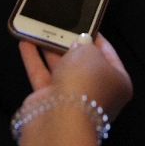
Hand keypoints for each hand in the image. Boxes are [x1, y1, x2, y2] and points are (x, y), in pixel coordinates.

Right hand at [18, 34, 132, 119]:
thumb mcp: (90, 53)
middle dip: (71, 45)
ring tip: (41, 31)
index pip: (109, 55)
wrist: (61, 119)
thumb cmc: (85, 82)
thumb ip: (85, 44)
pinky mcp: (50, 102)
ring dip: (50, 50)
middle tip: (62, 28)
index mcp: (118, 82)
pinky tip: (26, 43)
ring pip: (61, 69)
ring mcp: (72, 99)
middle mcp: (97, 92)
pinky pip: (43, 76)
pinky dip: (35, 60)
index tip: (86, 26)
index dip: (97, 39)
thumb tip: (80, 44)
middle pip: (83, 63)